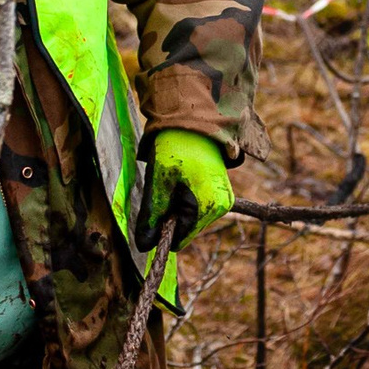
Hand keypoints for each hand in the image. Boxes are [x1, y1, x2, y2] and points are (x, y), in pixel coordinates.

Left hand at [138, 128, 232, 252]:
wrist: (191, 123)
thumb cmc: (174, 151)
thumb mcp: (159, 185)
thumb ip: (152, 218)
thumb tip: (143, 246)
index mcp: (210, 207)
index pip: (180, 239)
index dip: (161, 229)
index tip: (153, 210)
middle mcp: (223, 206)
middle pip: (187, 229)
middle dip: (170, 216)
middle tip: (164, 189)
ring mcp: (225, 199)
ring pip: (191, 218)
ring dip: (177, 207)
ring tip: (173, 181)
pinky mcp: (222, 192)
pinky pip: (198, 207)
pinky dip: (185, 200)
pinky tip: (181, 180)